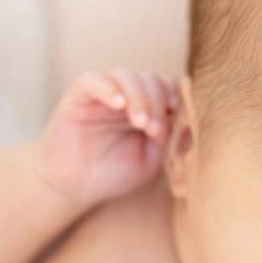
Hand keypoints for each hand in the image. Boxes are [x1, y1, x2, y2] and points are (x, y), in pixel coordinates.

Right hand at [36, 68, 179, 206]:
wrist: (74, 187)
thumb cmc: (112, 174)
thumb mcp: (150, 160)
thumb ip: (167, 137)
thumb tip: (187, 119)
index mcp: (146, 109)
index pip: (167, 86)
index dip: (175, 96)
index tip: (175, 114)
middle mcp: (126, 97)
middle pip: (150, 78)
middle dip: (157, 101)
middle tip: (152, 129)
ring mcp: (103, 95)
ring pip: (125, 75)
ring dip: (139, 96)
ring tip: (139, 123)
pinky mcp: (79, 97)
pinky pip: (93, 79)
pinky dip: (108, 87)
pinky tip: (118, 104)